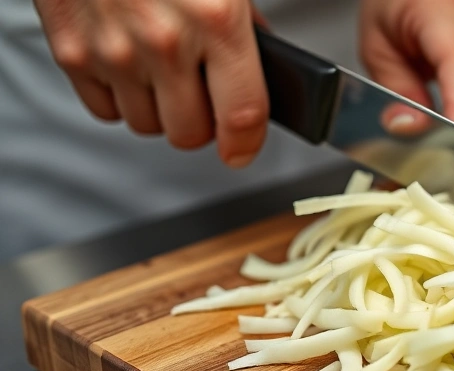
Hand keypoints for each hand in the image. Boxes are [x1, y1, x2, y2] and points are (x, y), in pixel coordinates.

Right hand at [35, 0, 269, 166]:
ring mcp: (112, 50)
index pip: (242, 115)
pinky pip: (105, 109)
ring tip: (163, 71)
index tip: (244, 149)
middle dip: (202, 122)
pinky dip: (119, 96)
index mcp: (215, 20)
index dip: (247, 143)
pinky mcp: (71, 51)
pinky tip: (129, 64)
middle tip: (204, 96)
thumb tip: (262, 57)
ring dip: (160, 109)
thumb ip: (245, 18)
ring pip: (147, 125)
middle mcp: (163, 41)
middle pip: (190, 133)